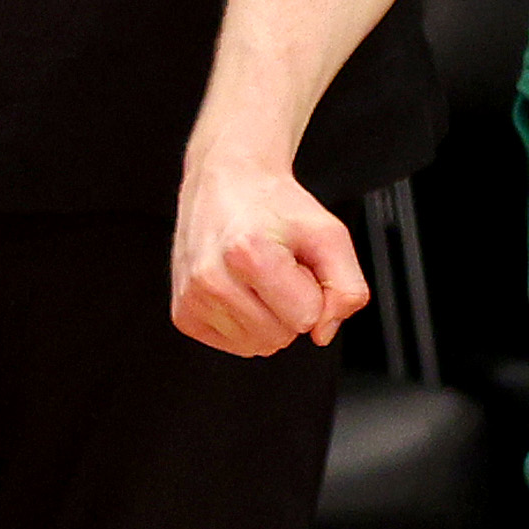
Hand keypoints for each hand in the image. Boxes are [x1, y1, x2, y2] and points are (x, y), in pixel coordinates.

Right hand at [170, 154, 370, 354]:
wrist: (229, 183)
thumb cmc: (275, 207)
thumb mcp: (331, 235)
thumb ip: (346, 287)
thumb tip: (324, 332)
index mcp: (249, 254)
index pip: (306, 317)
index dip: (314, 292)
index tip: (299, 265)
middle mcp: (212, 278)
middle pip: (281, 336)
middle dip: (291, 306)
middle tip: (280, 269)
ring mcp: (192, 299)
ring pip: (257, 346)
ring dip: (269, 316)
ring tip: (260, 277)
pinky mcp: (182, 314)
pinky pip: (234, 345)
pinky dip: (247, 323)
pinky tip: (242, 288)